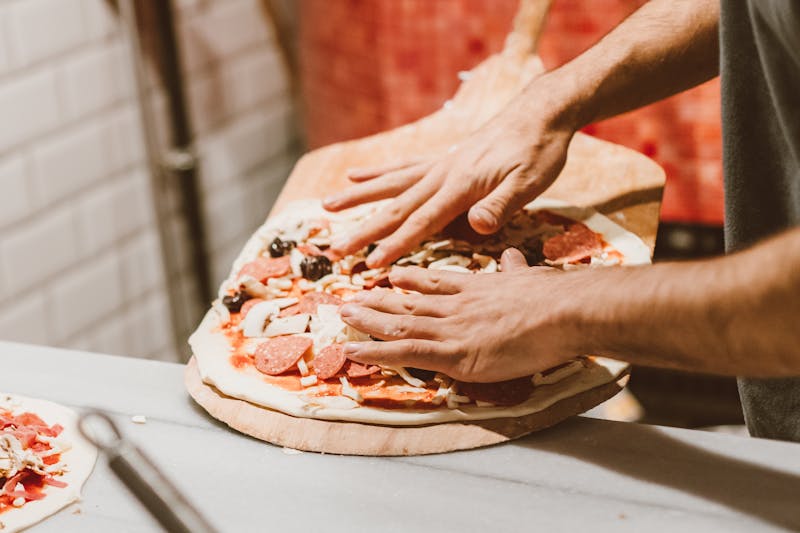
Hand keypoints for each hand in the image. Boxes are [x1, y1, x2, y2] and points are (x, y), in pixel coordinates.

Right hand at [323, 94, 575, 267]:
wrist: (540, 114)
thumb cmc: (538, 152)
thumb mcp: (529, 183)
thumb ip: (500, 204)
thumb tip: (477, 226)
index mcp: (460, 186)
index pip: (423, 222)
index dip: (396, 244)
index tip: (371, 263)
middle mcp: (441, 174)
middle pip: (396, 206)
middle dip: (364, 230)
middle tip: (334, 249)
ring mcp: (438, 165)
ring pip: (390, 185)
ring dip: (359, 198)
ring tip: (327, 206)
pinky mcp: (442, 159)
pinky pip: (403, 167)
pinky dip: (378, 173)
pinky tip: (356, 175)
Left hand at [338, 249, 581, 381]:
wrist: (562, 310)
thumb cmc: (553, 295)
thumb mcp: (528, 275)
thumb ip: (513, 268)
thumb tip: (512, 255)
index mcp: (474, 288)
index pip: (434, 282)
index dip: (410, 279)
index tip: (392, 275)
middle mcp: (454, 305)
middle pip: (408, 302)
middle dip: (377, 301)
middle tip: (351, 299)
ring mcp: (450, 328)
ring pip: (399, 324)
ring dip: (368, 321)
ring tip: (342, 317)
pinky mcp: (453, 354)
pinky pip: (405, 353)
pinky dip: (376, 353)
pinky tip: (353, 352)